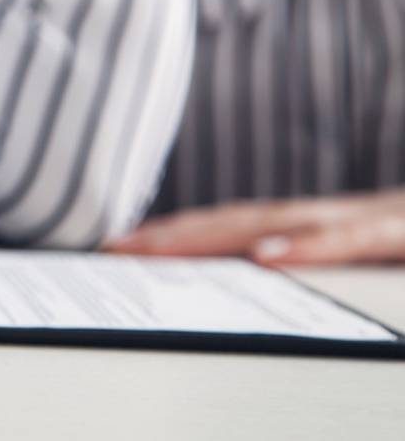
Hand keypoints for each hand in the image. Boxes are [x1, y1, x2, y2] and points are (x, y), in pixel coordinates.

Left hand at [108, 191, 404, 265]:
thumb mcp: (362, 253)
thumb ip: (312, 261)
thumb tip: (252, 274)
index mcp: (314, 223)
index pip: (230, 226)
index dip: (175, 233)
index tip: (118, 246)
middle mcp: (326, 214)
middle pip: (235, 220)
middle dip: (171, 233)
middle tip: (113, 246)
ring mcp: (362, 217)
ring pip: (276, 223)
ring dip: (213, 235)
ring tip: (159, 248)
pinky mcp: (398, 230)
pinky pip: (351, 237)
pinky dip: (307, 245)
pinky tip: (267, 257)